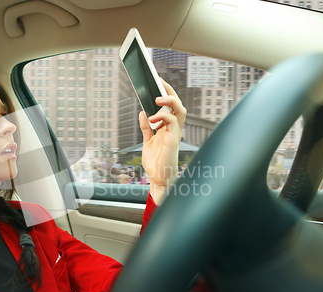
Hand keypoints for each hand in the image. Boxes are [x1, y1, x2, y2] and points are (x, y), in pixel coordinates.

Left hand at [140, 79, 186, 204]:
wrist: (158, 178)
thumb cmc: (155, 162)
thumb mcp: (147, 142)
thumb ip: (146, 128)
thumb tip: (142, 113)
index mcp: (168, 128)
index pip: (171, 106)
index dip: (166, 93)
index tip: (157, 82)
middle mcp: (173, 129)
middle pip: (178, 104)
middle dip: (170, 91)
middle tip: (159, 81)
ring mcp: (175, 133)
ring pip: (180, 110)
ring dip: (170, 100)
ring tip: (156, 97)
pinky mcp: (173, 139)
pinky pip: (173, 121)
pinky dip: (162, 116)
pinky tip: (151, 117)